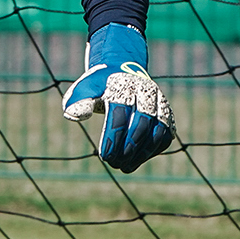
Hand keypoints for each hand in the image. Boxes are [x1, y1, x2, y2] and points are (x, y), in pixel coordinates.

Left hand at [62, 23, 173, 172]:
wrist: (122, 72)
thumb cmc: (99, 86)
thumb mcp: (85, 89)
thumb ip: (78, 101)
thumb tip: (72, 115)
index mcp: (123, 84)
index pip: (120, 113)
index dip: (113, 136)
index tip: (104, 155)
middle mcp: (146, 91)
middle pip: (142, 123)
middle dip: (128, 147)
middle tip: (113, 162)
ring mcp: (159, 102)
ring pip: (158, 131)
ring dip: (142, 153)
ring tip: (125, 167)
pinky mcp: (167, 114)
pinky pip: (165, 135)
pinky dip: (152, 151)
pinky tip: (136, 160)